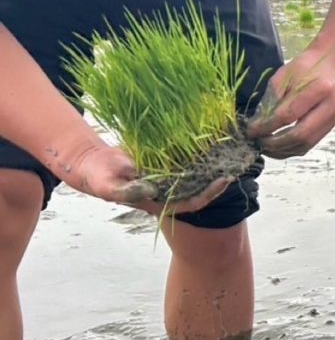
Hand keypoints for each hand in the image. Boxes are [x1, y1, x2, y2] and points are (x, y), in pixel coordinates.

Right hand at [60, 141, 231, 214]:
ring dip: (212, 163)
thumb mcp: (108, 186)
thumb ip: (127, 191)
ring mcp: (167, 176)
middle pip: (200, 187)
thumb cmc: (99, 179)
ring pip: (196, 173)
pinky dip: (197, 150)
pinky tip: (210, 137)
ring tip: (231, 148)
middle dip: (218, 178)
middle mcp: (168, 190)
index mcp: (159, 201)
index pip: (192, 202)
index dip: (209, 194)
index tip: (225, 180)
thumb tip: (151, 190)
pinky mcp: (164, 162)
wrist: (93, 164)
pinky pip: (185, 158)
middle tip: (237, 162)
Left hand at [246, 47, 334, 157]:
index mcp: (318, 88)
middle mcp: (330, 106)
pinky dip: (292, 149)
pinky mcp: (331, 125)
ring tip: (266, 148)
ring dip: (283, 150)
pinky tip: (279, 147)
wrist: (332, 65)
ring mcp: (333, 118)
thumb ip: (271, 100)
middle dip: (275, 143)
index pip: (288, 115)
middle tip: (258, 142)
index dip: (267, 126)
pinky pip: (310, 144)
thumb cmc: (307, 67)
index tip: (251, 130)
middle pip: (300, 135)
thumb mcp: (283, 76)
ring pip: (306, 144)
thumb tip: (256, 125)